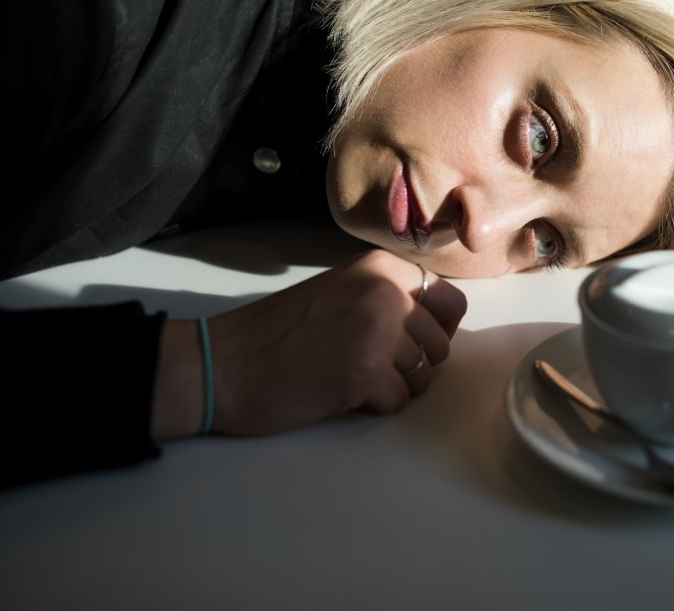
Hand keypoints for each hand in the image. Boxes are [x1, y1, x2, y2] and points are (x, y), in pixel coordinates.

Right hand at [152, 249, 466, 438]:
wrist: (223, 363)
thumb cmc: (277, 332)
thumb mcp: (340, 291)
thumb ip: (387, 298)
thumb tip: (438, 325)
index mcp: (380, 267)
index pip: (450, 301)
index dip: (435, 328)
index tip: (408, 339)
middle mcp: (385, 292)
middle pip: (440, 344)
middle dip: (413, 363)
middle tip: (368, 363)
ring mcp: (377, 332)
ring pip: (424, 376)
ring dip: (392, 385)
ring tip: (349, 375)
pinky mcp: (365, 374)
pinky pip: (398, 401)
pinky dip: (373, 405)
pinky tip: (339, 392)